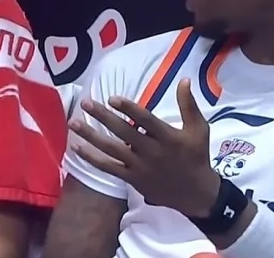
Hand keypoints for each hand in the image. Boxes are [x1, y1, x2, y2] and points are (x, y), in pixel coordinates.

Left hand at [69, 79, 220, 217]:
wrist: (196, 193)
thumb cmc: (196, 156)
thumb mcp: (199, 129)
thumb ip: (189, 105)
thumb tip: (184, 80)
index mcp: (168, 137)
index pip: (145, 120)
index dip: (129, 109)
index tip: (112, 98)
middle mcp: (151, 151)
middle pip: (123, 132)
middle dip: (103, 117)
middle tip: (85, 103)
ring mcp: (140, 166)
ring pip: (111, 149)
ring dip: (90, 136)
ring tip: (73, 122)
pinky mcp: (132, 179)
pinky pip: (108, 167)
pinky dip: (92, 158)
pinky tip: (77, 147)